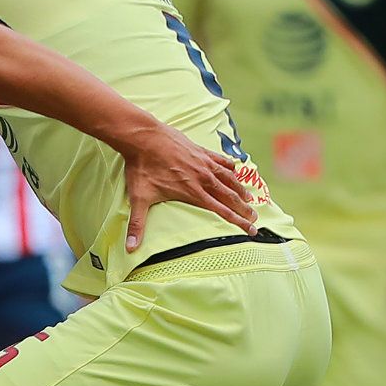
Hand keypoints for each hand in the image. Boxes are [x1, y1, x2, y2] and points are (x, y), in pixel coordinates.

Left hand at [122, 127, 256, 250]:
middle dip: (245, 209)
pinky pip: (221, 160)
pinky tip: (235, 170)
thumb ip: (137, 225)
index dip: (238, 222)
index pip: (222, 211)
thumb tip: (130, 248)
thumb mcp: (138, 198)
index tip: (252, 230)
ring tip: (249, 198)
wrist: (143, 137)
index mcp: (193, 192)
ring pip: (229, 178)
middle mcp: (203, 178)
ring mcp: (203, 162)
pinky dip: (230, 167)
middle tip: (255, 218)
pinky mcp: (200, 150)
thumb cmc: (141, 167)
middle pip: (230, 196)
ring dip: (241, 189)